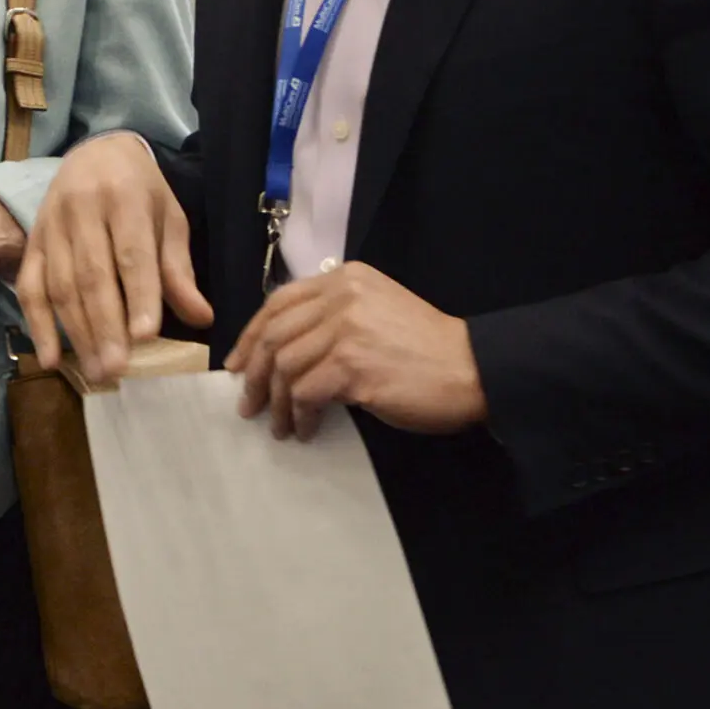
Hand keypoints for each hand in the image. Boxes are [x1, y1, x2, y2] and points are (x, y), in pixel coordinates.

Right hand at [15, 132, 210, 381]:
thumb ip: (178, 269)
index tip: (146, 336)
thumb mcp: (169, 218)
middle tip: (117, 369)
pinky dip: (38, 325)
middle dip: (104, 326)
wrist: (94, 153)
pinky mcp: (32, 243)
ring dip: (76, 333)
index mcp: (124, 198)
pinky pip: (30, 288)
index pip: (131, 253)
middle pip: (92, 275)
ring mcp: (50, 227)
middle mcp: (81, 210)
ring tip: (96, 371)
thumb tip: (202, 318)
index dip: (138, 295)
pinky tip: (51, 357)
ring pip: (60, 286)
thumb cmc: (140, 190)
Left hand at [223, 262, 486, 439]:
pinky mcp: (353, 365)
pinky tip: (306, 430)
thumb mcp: (375, 312)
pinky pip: (305, 393)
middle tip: (248, 404)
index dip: (251, 337)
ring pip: (284, 366)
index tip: (237, 366)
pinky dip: (300, 415)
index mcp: (344, 279)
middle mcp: (341, 297)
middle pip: (274, 335)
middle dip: (253, 374)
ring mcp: (346, 329)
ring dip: (276, 403)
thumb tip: (278, 351)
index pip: (278, 303)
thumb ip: (332, 317)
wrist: (472, 369)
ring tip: (279, 426)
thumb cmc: (425, 349)